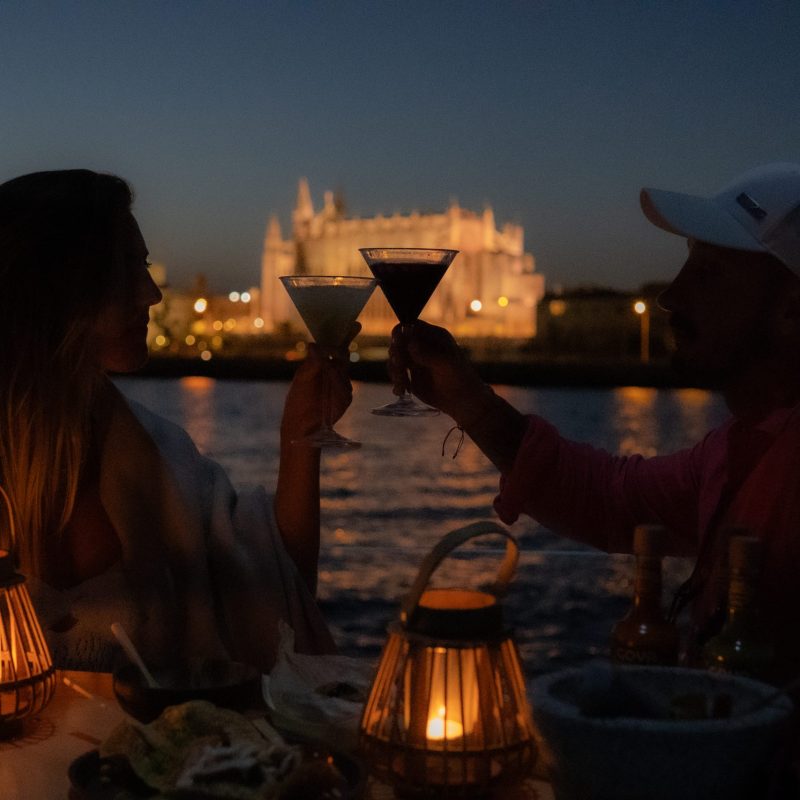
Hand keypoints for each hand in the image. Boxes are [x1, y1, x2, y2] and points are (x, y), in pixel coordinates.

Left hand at [281, 322, 358, 438]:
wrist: (303, 426)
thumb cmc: (298, 401)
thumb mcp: (302, 379)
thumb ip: (311, 363)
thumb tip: (313, 345)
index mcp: (320, 362)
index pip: (334, 344)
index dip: (344, 334)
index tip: (354, 324)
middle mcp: (332, 370)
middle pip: (343, 355)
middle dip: (342, 352)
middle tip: (339, 350)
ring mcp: (340, 383)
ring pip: (344, 372)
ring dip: (335, 376)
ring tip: (324, 386)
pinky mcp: (345, 397)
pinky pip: (345, 389)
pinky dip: (337, 390)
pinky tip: (328, 397)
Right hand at [388, 321, 488, 423]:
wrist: (462, 400)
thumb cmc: (459, 377)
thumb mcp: (446, 364)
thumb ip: (428, 354)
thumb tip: (410, 344)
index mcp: (432, 336)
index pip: (409, 326)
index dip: (400, 333)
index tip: (398, 345)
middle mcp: (421, 346)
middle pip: (398, 342)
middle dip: (396, 355)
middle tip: (401, 368)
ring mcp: (414, 360)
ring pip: (394, 359)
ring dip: (394, 371)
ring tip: (403, 384)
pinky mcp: (410, 375)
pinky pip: (395, 374)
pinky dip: (395, 382)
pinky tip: (401, 391)